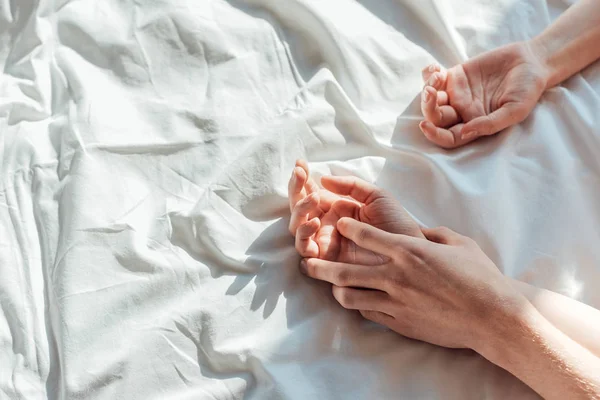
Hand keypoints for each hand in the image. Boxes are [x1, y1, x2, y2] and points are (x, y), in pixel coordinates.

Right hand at [288, 160, 423, 264]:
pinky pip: (305, 250)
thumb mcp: (375, 196)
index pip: (312, 192)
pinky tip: (314, 222)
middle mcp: (327, 226)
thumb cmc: (396, 223)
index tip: (300, 163)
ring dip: (300, 211)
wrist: (409, 250)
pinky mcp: (326, 262)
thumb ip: (351, 185)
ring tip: (313, 199)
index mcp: (336, 209)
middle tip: (300, 175)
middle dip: (296, 190)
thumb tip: (322, 178)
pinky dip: (303, 235)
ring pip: (297, 227)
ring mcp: (325, 244)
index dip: (303, 178)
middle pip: (300, 208)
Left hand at [300, 219, 526, 349]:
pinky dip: (359, 306)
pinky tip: (356, 302)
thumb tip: (418, 231)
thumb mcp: (457, 243)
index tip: (338, 223)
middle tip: (307, 262)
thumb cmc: (480, 275)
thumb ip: (432, 234)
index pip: (365, 235)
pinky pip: (369, 313)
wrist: (492, 316)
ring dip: (334, 290)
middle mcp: (395, 275)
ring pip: (350, 296)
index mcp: (408, 250)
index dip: (347, 227)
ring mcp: (396, 301)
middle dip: (320, 265)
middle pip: (344, 271)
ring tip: (327, 286)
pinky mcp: (400, 322)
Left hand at [419, 42, 547, 147]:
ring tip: (437, 77)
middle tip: (431, 93)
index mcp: (474, 125)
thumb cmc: (527, 91)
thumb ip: (491, 124)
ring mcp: (457, 93)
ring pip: (432, 98)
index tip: (425, 126)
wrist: (531, 63)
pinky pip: (435, 78)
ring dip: (427, 89)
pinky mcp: (455, 75)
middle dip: (428, 107)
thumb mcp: (515, 110)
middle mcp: (462, 111)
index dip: (434, 135)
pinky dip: (429, 74)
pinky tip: (434, 68)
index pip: (448, 137)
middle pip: (435, 117)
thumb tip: (465, 133)